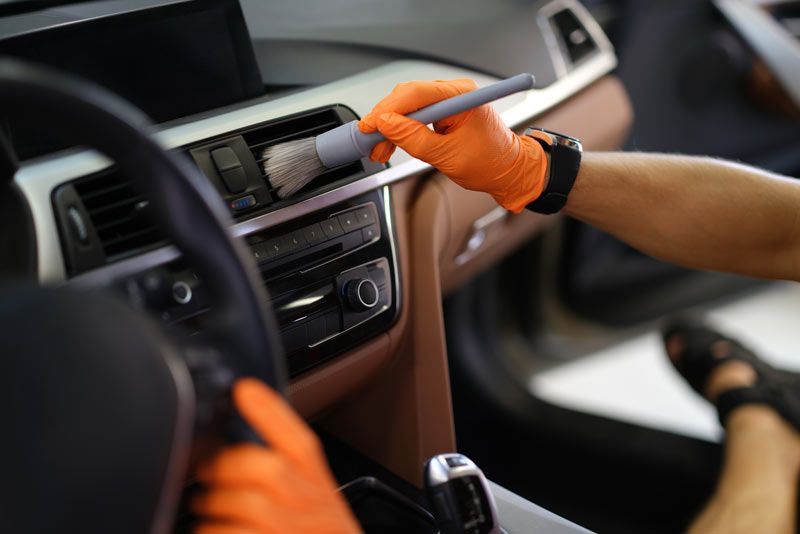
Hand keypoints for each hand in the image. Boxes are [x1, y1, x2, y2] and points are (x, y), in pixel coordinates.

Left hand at [192, 379, 360, 533]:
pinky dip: (210, 531)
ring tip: (203, 506)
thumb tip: (247, 419)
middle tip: (206, 471)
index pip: (298, 438)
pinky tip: (209, 529)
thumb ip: (287, 463)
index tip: (244, 389)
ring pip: (244, 505)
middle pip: (267, 468)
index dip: (271, 411)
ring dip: (212, 505)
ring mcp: (287, 529)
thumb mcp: (316, 492)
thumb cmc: (316, 529)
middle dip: (226, 466)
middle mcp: (307, 503)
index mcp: (317, 480)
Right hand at [359, 78, 547, 212]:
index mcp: (461, 96)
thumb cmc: (491, 163)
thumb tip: (386, 125)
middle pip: (407, 97)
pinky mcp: (443, 112)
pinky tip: (390, 144)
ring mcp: (448, 101)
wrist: (508, 171)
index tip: (370, 125)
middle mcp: (454, 93)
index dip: (387, 109)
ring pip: (407, 107)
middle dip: (385, 119)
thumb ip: (414, 139)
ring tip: (379, 150)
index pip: (415, 94)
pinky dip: (401, 130)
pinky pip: (415, 116)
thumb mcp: (447, 156)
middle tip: (371, 141)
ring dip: (390, 128)